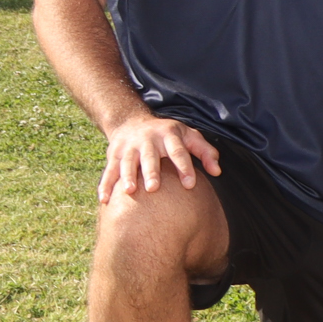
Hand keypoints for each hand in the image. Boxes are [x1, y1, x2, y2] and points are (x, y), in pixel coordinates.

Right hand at [98, 113, 220, 201]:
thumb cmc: (168, 135)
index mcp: (169, 135)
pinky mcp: (113, 155)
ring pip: (126, 162)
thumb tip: (217, 172)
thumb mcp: (189, 136)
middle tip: (154, 188)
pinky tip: (105, 200)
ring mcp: (128, 147)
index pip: (178, 151)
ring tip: (130, 192)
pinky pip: (109, 171)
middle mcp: (147, 140)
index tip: (189, 185)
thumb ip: (206, 152)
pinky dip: (105, 185)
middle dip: (151, 172)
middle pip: (149, 156)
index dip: (184, 167)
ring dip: (127, 177)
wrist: (131, 121)